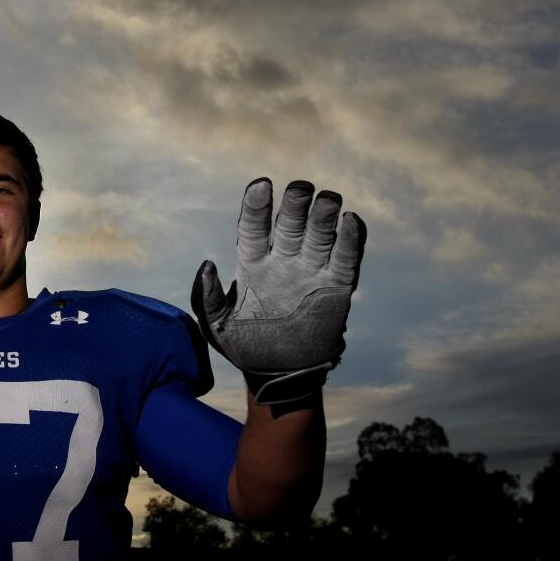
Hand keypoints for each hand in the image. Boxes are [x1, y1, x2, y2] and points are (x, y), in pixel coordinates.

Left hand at [191, 178, 365, 404]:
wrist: (278, 375)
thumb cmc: (244, 346)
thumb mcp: (216, 325)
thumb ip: (208, 297)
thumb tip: (208, 264)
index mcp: (252, 264)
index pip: (254, 226)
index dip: (256, 205)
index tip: (261, 185)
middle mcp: (283, 261)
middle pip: (290, 224)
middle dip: (296, 204)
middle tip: (301, 187)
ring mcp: (311, 272)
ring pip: (320, 235)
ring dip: (325, 215)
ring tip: (328, 198)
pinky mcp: (336, 288)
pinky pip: (345, 260)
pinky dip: (350, 240)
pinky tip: (352, 221)